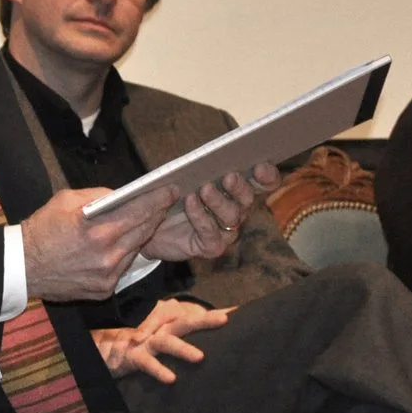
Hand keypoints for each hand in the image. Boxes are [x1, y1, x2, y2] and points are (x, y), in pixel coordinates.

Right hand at [21, 186, 173, 300]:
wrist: (21, 267)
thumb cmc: (40, 230)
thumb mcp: (64, 201)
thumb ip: (97, 197)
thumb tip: (121, 196)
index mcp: (97, 230)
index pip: (140, 211)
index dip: (158, 199)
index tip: (170, 191)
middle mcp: (107, 255)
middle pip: (144, 230)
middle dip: (156, 214)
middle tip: (165, 203)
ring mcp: (108, 275)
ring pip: (136, 249)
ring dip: (142, 234)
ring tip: (146, 221)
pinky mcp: (104, 289)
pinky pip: (123, 267)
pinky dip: (124, 254)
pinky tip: (122, 244)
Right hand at [93, 300, 234, 382]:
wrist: (100, 348)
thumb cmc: (136, 343)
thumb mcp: (163, 337)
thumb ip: (184, 334)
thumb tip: (218, 329)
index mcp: (166, 323)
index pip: (190, 316)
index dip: (210, 314)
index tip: (234, 313)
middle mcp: (157, 328)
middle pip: (182, 321)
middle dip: (203, 320)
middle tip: (224, 319)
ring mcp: (144, 342)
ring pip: (165, 341)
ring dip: (182, 348)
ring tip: (200, 358)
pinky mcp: (132, 355)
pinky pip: (146, 363)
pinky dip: (158, 369)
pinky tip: (171, 378)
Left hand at [142, 163, 281, 261]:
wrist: (144, 228)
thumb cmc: (167, 198)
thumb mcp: (177, 179)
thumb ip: (189, 172)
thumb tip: (195, 167)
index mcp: (234, 191)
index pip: (263, 184)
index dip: (267, 176)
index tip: (260, 166)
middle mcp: (235, 211)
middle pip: (248, 199)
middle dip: (241, 187)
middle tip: (229, 177)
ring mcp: (225, 231)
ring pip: (232, 216)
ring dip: (218, 201)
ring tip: (204, 188)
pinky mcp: (211, 246)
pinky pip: (211, 233)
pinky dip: (200, 216)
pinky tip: (190, 202)